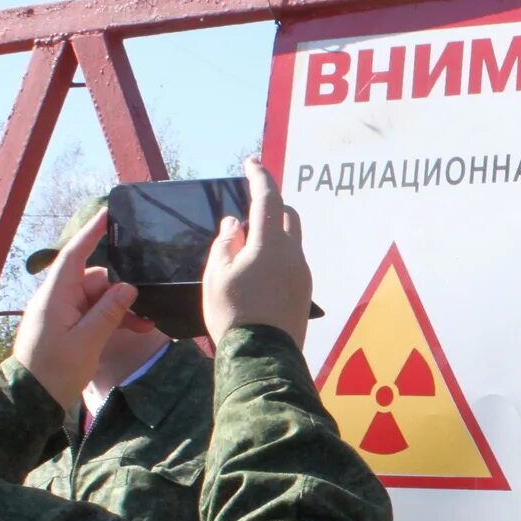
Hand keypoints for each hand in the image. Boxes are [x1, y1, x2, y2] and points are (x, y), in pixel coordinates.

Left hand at [13, 208, 136, 407]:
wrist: (31, 398)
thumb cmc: (55, 369)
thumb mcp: (87, 341)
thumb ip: (108, 312)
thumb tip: (127, 287)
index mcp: (56, 295)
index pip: (75, 255)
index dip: (92, 233)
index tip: (108, 213)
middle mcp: (57, 298)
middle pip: (94, 280)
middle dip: (120, 290)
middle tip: (146, 307)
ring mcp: (61, 313)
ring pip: (97, 299)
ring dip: (120, 309)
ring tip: (145, 325)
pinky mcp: (66, 327)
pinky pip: (93, 314)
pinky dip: (112, 319)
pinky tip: (135, 329)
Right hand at [203, 156, 310, 346]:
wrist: (262, 358)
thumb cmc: (233, 314)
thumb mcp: (217, 275)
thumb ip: (225, 243)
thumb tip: (234, 222)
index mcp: (271, 243)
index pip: (268, 198)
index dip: (259, 176)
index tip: (251, 162)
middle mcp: (294, 254)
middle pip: (288, 215)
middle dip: (271, 204)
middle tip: (249, 207)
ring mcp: (303, 274)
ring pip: (292, 240)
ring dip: (273, 233)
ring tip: (248, 245)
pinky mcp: (304, 292)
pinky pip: (292, 262)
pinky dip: (277, 255)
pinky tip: (258, 271)